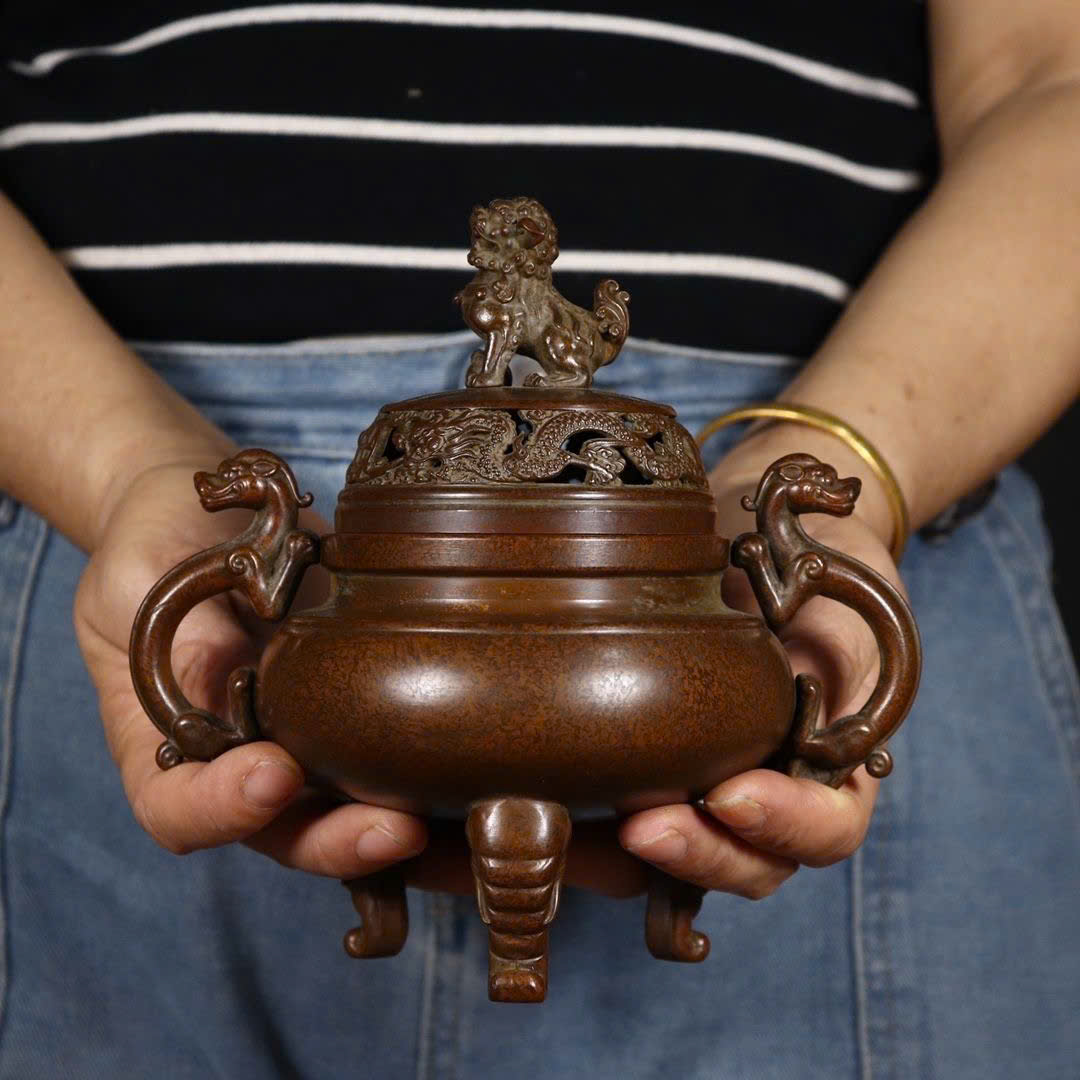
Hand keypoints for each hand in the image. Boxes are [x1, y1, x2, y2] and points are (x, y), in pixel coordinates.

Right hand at [75, 456, 649, 897]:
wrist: (211, 515)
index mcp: (168, 746)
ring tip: (479, 828)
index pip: (181, 810)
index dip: (223, 812)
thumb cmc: (158, 546)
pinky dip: (455, 780)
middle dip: (347, 843)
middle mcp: (246, 762)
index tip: (270, 776)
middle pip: (291, 834)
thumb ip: (170, 629)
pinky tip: (512, 780)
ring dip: (422, 837)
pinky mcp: (370, 709)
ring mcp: (313, 742)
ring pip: (363, 810)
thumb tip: (211, 674)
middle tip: (397, 828)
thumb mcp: (143, 575)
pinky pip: (410, 755)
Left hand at [618, 453, 903, 898]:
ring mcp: (711, 790)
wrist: (772, 544)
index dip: (784, 824)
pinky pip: (625, 831)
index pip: (826, 828)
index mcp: (837, 762)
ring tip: (586, 831)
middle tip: (644, 828)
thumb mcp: (838, 600)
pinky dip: (592, 839)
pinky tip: (551, 820)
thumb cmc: (812, 571)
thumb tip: (785, 662)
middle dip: (697, 854)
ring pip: (684, 863)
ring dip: (634, 859)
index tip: (732, 794)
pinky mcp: (653, 778)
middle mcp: (775, 791)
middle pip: (750, 865)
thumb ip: (822, 640)